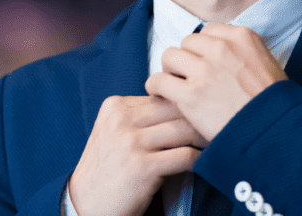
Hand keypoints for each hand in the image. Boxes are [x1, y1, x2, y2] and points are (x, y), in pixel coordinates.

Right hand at [68, 95, 205, 215]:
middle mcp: (121, 120)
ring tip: (213, 142)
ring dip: (202, 137)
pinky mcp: (142, 167)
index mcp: (114, 106)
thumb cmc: (106, 169)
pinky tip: (201, 162)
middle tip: (215, 125)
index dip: (184, 105)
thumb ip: (139, 117)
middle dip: (198, 117)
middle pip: (174, 109)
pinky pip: (185, 156)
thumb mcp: (112, 132)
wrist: (86, 204)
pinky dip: (198, 159)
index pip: (161, 96)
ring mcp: (130, 143)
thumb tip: (181, 106)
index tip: (200, 112)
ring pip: (183, 129)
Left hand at [145, 23, 286, 142]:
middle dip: (186, 58)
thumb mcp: (266, 64)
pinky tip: (161, 95)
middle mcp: (221, 48)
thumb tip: (219, 52)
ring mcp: (205, 70)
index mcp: (242, 37)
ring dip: (170, 71)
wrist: (276, 131)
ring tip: (174, 86)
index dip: (203, 49)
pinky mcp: (190, 94)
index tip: (203, 63)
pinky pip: (159, 80)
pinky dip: (156, 87)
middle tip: (188, 77)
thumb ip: (241, 53)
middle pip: (187, 42)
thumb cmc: (273, 104)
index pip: (208, 32)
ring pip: (170, 56)